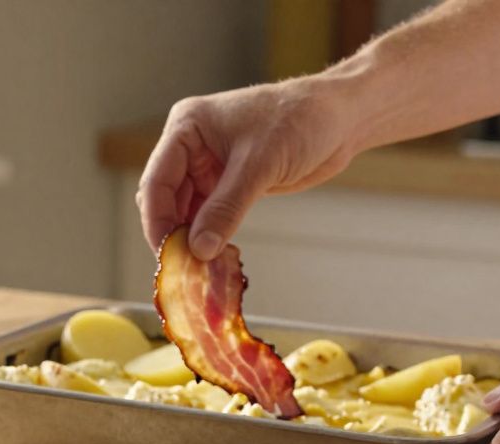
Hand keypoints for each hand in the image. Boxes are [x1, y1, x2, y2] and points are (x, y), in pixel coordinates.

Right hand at [136, 78, 356, 258]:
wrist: (341, 118)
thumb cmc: (301, 120)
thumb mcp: (259, 165)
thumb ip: (226, 208)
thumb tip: (199, 249)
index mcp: (187, 127)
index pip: (157, 180)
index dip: (158, 221)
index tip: (166, 255)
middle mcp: (191, 146)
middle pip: (166, 199)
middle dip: (173, 233)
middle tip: (182, 268)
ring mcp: (209, 165)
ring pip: (185, 211)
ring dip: (191, 238)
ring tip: (198, 269)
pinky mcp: (229, 182)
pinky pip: (208, 215)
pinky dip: (209, 236)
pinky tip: (213, 257)